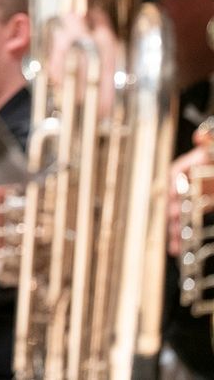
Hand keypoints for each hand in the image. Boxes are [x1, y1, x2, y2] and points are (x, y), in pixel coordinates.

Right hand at [168, 126, 213, 256]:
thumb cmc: (211, 156)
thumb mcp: (212, 149)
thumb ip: (208, 143)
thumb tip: (200, 135)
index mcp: (186, 166)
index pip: (176, 175)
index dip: (174, 186)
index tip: (174, 197)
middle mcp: (184, 182)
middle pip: (174, 199)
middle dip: (173, 216)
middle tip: (173, 229)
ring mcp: (190, 196)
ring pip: (178, 215)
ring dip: (174, 231)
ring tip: (174, 247)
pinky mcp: (198, 206)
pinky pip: (187, 222)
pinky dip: (182, 234)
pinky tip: (178, 247)